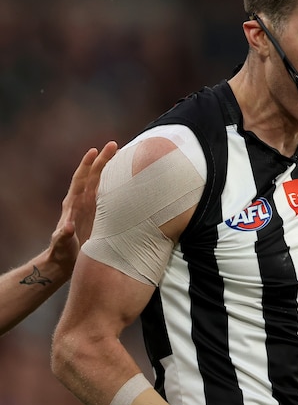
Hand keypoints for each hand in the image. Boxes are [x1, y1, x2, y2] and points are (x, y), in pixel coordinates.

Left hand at [47, 141, 117, 274]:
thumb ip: (62, 236)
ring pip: (103, 182)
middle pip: (93, 175)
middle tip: (115, 145)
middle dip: (103, 159)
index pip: (81, 179)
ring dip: (113, 169)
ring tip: (126, 156)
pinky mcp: (100, 213)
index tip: (95, 151)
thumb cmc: (63, 252)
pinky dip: (118, 184)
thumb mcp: (61, 245)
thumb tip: (66, 227)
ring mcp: (91, 206)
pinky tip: (130, 179)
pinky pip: (109, 194)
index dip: (87, 165)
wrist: (66, 260)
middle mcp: (82, 201)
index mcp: (73, 204)